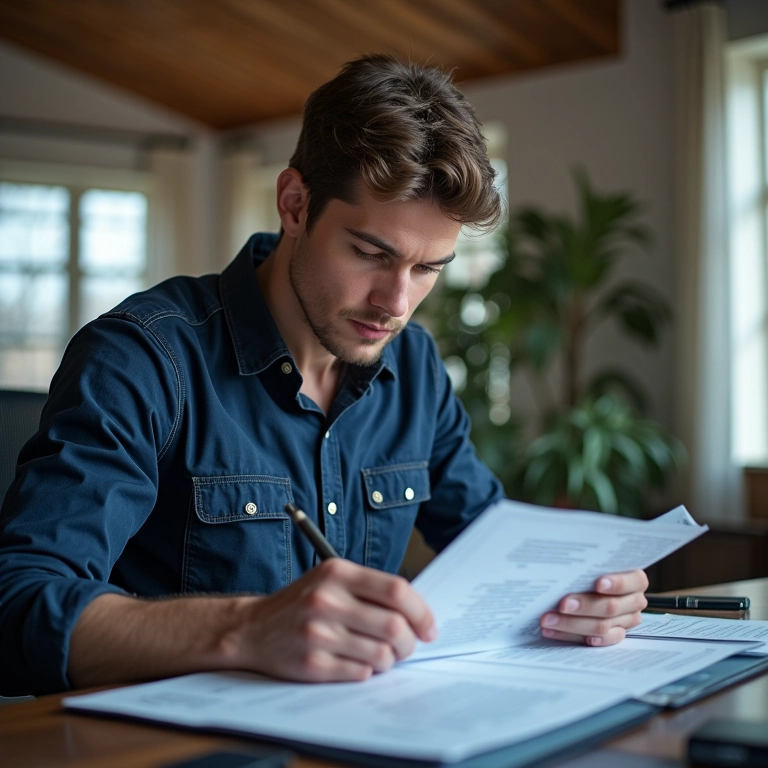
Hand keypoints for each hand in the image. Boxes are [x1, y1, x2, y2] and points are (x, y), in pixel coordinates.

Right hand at [237, 559, 436, 681]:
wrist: (252, 628)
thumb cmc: (302, 603)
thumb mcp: (331, 579)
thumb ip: (370, 589)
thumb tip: (417, 612)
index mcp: (337, 572)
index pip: (396, 590)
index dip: (421, 612)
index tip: (429, 628)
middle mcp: (327, 600)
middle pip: (393, 626)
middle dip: (409, 642)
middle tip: (406, 647)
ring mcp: (318, 633)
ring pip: (381, 654)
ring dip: (389, 660)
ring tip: (380, 655)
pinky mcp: (312, 664)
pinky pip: (361, 673)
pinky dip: (367, 671)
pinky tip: (357, 662)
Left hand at [538, 569, 647, 645]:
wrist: (588, 583)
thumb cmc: (590, 566)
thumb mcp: (592, 559)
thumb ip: (588, 559)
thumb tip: (570, 549)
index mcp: (636, 580)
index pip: (633, 581)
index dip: (617, 583)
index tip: (597, 583)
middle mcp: (634, 602)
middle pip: (611, 607)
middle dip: (585, 606)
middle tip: (563, 604)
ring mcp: (625, 621)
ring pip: (601, 627)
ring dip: (571, 623)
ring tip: (548, 619)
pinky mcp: (613, 636)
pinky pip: (594, 641)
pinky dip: (573, 636)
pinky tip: (556, 632)